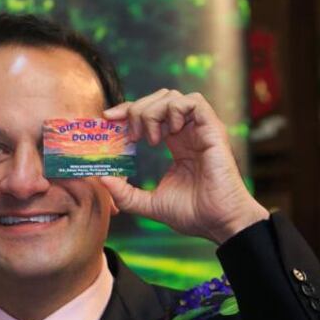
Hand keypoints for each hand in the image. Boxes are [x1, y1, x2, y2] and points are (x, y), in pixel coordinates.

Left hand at [100, 89, 268, 243]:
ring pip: (173, 96)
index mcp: (175, 143)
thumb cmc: (192, 214)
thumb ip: (124, 193)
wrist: (219, 222)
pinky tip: (169, 132)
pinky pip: (194, 101)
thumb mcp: (148, 204)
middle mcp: (188, 132)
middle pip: (158, 98)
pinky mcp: (213, 130)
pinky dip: (175, 109)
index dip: (127, 110)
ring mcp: (201, 129)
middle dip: (136, 109)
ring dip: (152, 111)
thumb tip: (100, 178)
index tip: (107, 118)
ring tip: (149, 139)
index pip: (148, 113)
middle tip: (130, 136)